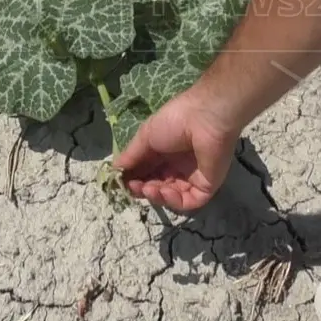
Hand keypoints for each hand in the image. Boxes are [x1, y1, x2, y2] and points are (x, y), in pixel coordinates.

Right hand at [113, 86, 240, 210]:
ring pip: (171, 196)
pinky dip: (174, 200)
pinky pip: (189, 201)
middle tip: (134, 187)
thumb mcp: (146, 136)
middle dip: (143, 188)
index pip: (147, 171)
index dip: (134, 178)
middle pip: (158, 185)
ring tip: (148, 188)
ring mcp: (193, 176)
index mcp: (164, 151)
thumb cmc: (174, 121)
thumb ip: (131, 156)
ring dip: (156, 196)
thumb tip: (114, 170)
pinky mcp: (206, 186)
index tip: (122, 181)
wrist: (204, 119)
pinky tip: (164, 191)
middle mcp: (178, 165)